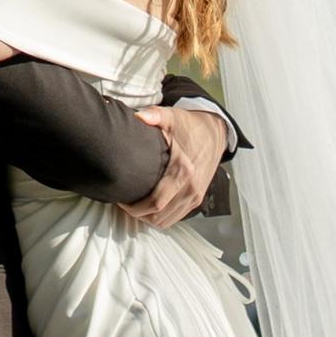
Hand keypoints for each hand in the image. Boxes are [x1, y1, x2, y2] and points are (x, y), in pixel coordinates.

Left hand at [125, 100, 227, 228]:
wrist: (214, 133)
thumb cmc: (190, 126)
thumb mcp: (172, 117)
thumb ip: (156, 115)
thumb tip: (139, 117)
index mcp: (184, 170)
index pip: (155, 201)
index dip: (134, 206)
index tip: (121, 198)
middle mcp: (191, 187)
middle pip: (158, 215)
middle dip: (137, 214)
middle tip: (123, 204)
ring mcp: (195, 195)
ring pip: (166, 221)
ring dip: (147, 218)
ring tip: (134, 206)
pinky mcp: (196, 199)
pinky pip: (175, 218)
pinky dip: (160, 217)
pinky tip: (148, 207)